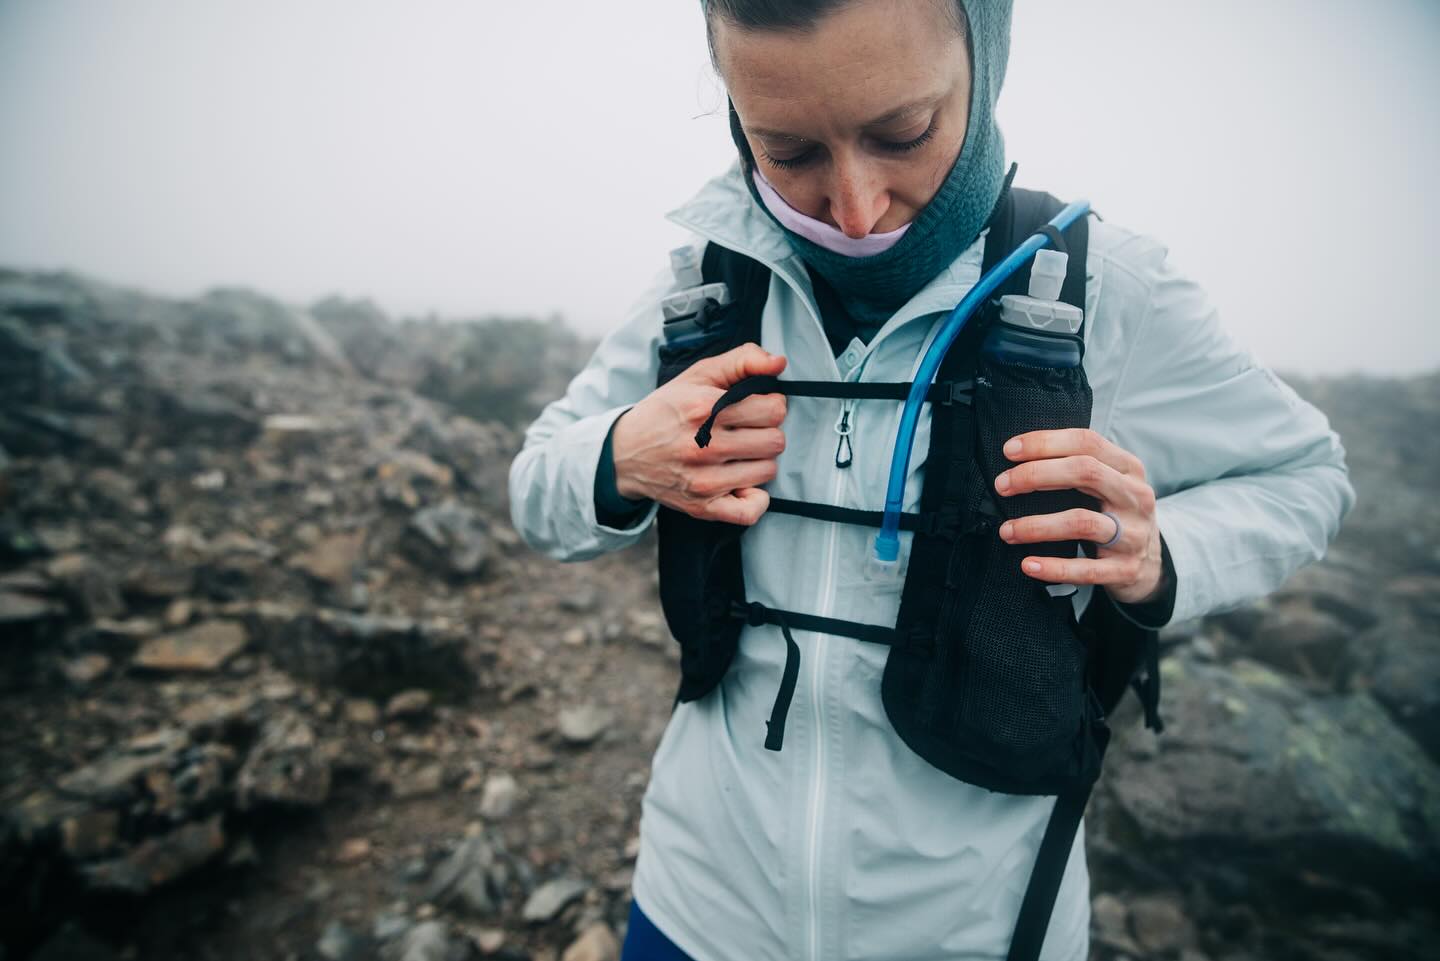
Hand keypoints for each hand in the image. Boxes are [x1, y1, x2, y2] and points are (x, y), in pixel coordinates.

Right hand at [611, 343, 788, 525]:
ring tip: (739, 453)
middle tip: (747, 431)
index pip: (773, 410)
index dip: (771, 405)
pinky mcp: (702, 507)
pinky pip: (750, 512)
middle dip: (767, 432)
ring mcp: (703, 480)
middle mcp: (703, 445)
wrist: (625, 453)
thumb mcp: (698, 374)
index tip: (756, 408)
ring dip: (759, 461)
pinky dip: (755, 499)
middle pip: (775, 441)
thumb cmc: (666, 411)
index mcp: (704, 409)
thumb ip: (742, 360)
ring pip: (768, 471)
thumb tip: (779, 362)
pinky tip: (743, 484)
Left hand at [991, 427, 1164, 605]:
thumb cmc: (1115, 515)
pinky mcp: (1126, 570)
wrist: (1151, 566)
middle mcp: (1135, 497)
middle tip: (1002, 485)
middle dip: (1036, 475)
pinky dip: (1054, 568)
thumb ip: (1078, 467)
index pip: (1087, 442)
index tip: (1009, 451)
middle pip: (1085, 472)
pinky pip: (1086, 569)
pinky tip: (1028, 565)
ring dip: (1037, 525)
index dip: (1045, 443)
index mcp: (1128, 468)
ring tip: (1007, 530)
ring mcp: (1133, 534)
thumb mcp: (1110, 484)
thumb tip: (1018, 457)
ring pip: (1082, 522)